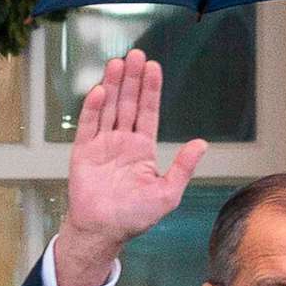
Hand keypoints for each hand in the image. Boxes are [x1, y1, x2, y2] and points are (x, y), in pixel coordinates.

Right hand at [59, 50, 208, 282]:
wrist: (104, 231)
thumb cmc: (135, 216)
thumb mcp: (167, 193)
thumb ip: (183, 167)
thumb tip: (202, 143)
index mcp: (142, 148)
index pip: (148, 112)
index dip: (151, 90)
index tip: (154, 67)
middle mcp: (122, 142)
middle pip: (128, 103)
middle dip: (133, 79)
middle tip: (137, 54)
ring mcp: (102, 144)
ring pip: (109, 108)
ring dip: (114, 86)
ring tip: (118, 63)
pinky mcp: (83, 152)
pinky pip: (89, 125)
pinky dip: (94, 108)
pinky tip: (101, 90)